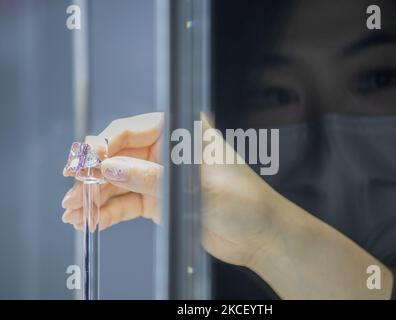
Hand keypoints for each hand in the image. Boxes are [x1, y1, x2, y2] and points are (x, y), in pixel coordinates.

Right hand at [61, 112, 279, 267]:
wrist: (259, 234)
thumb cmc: (242, 200)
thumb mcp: (195, 186)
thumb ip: (151, 177)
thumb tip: (108, 167)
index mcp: (181, 132)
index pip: (131, 130)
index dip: (102, 146)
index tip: (83, 163)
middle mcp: (167, 151)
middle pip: (119, 156)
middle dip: (93, 175)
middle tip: (72, 192)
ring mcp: (161, 177)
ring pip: (120, 181)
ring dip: (95, 196)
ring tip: (74, 212)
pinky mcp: (159, 200)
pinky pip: (128, 202)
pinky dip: (109, 211)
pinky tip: (92, 220)